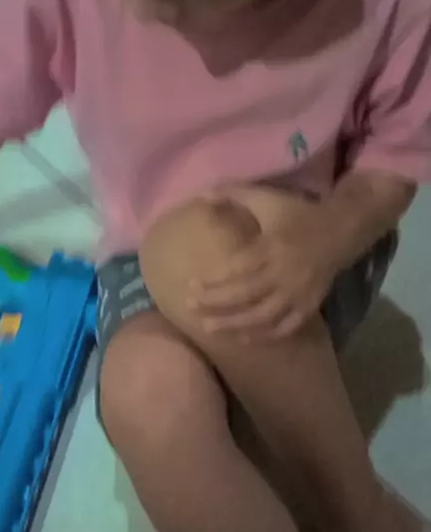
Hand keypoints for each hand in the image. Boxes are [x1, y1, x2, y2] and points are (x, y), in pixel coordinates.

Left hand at [190, 187, 338, 340]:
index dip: (213, 281)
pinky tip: (244, 338)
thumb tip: (202, 193)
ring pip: (263, 316)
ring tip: (209, 329)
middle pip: (246, 295)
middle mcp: (284, 273)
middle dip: (216, 304)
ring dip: (235, 324)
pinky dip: (265, 335)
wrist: (341, 229)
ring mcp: (298, 293)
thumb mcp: (266, 199)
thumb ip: (234, 193)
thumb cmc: (296, 214)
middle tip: (189, 308)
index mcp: (272, 247)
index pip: (237, 269)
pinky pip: (286, 327)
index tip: (190, 285)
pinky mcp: (309, 305)